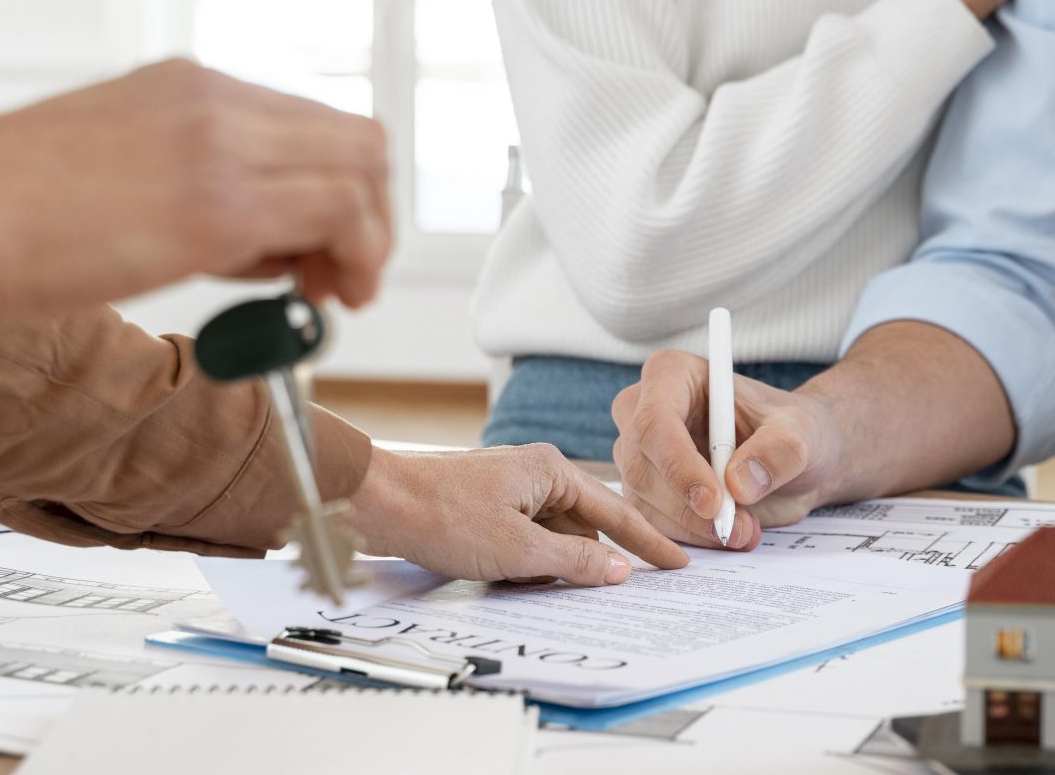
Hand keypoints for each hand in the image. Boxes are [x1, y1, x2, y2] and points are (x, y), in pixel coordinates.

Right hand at [0, 60, 392, 317]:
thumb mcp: (112, 167)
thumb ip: (187, 185)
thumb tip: (255, 243)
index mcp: (186, 86)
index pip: (310, 124)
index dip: (336, 189)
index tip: (320, 248)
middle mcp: (215, 99)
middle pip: (355, 139)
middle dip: (369, 215)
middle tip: (341, 278)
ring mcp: (221, 145)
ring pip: (361, 168)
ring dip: (368, 240)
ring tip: (331, 295)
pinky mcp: (220, 204)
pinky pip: (338, 212)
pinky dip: (356, 256)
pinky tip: (322, 297)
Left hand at [348, 444, 688, 584]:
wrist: (376, 503)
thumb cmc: (441, 514)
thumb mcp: (518, 548)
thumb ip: (574, 561)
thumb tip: (618, 571)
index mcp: (552, 470)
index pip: (616, 512)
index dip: (649, 541)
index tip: (678, 561)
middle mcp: (536, 473)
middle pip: (585, 526)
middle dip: (592, 559)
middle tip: (616, 583)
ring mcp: (511, 490)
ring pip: (553, 536)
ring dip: (554, 564)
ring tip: (544, 582)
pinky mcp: (489, 508)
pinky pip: (527, 540)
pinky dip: (529, 562)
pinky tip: (516, 578)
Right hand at [612, 350, 848, 548]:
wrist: (793, 461)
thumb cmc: (792, 431)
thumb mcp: (800, 433)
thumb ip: (777, 452)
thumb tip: (738, 483)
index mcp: (672, 375)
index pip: (655, 421)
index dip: (678, 466)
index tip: (714, 502)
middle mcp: (642, 411)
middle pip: (642, 468)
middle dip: (689, 509)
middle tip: (741, 528)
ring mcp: (637, 454)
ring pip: (643, 504)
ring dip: (695, 530)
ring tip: (747, 529)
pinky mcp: (643, 492)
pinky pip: (649, 527)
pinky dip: (687, 541)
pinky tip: (728, 535)